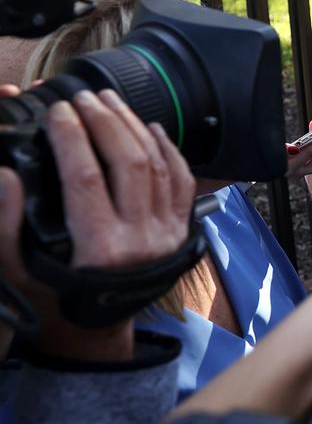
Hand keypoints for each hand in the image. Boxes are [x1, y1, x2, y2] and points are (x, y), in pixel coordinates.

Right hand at [0, 90, 195, 360]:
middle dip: (104, 122)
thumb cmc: (55, 295)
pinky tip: (151, 127)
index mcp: (98, 249)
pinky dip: (169, 149)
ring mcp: (166, 233)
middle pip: (126, 162)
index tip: (57, 112)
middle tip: (84, 97)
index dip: (70, 136)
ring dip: (133, 127)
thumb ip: (7, 222)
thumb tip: (6, 174)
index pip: (84, 176)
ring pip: (156, 165)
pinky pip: (182, 181)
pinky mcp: (181, 230)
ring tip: (110, 101)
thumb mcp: (18, 267)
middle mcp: (140, 238)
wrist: (100, 326)